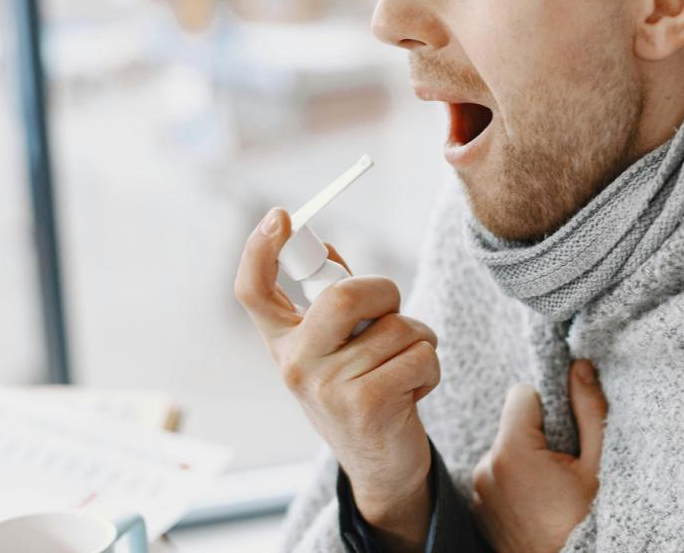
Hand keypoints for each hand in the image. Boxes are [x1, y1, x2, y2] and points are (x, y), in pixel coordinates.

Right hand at [234, 208, 440, 551]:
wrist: (382, 466)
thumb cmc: (363, 390)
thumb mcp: (337, 347)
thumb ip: (332, 302)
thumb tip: (326, 250)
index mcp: (283, 343)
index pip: (253, 292)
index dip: (260, 250)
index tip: (280, 216)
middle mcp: (295, 364)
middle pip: (344, 295)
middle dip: (385, 292)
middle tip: (392, 310)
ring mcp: (328, 387)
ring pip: (397, 326)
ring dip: (418, 340)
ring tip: (402, 368)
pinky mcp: (367, 406)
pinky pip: (420, 354)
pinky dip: (430, 367)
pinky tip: (412, 391)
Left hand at [470, 360, 606, 552]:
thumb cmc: (581, 522)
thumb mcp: (596, 465)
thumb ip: (588, 411)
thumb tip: (579, 367)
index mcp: (513, 451)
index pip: (522, 394)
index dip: (547, 404)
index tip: (563, 429)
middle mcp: (487, 465)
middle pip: (514, 423)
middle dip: (537, 434)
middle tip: (561, 465)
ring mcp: (479, 487)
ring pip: (505, 449)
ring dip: (525, 458)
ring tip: (548, 488)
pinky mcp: (477, 502)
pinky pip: (496, 473)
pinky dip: (513, 480)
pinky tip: (533, 500)